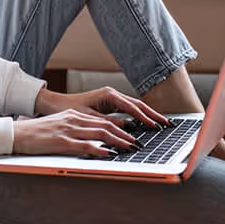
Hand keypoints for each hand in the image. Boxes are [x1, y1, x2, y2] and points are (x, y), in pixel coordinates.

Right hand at [12, 109, 141, 157]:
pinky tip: (109, 154)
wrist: (17, 134)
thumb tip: (92, 140)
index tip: (131, 136)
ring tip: (130, 148)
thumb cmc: (36, 133)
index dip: (119, 128)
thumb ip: (75, 130)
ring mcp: (68, 130)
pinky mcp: (61, 141)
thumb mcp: (58, 127)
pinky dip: (99, 149)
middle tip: (137, 143)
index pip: (101, 120)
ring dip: (118, 141)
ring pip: (99, 133)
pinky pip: (85, 145)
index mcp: (73, 115)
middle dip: (124, 135)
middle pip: (105, 126)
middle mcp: (73, 120)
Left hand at [35, 86, 171, 130]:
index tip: (156, 126)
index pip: (132, 107)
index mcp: (108, 95)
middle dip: (153, 114)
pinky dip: (139, 116)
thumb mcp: (89, 118)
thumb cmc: (69, 109)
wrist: (56, 104)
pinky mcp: (110, 104)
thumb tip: (128, 129)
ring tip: (162, 124)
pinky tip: (147, 124)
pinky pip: (129, 110)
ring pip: (135, 107)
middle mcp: (112, 94)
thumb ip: (109, 123)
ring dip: (148, 115)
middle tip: (167, 124)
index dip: (145, 118)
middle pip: (138, 105)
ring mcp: (112, 98)